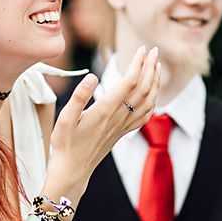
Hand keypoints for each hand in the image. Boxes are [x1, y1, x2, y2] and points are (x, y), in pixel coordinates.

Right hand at [46, 46, 159, 202]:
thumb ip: (79, 96)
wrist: (72, 171)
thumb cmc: (65, 145)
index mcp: (105, 110)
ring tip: (156, 67)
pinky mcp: (122, 133)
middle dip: (150, 67)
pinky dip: (152, 102)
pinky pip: (144, 116)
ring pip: (147, 101)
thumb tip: (93, 76)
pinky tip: (152, 95)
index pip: (128, 82)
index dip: (138, 64)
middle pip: (142, 88)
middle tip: (153, 50)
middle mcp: (118, 117)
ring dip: (155, 82)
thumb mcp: (65, 119)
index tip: (141, 49)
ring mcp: (122, 126)